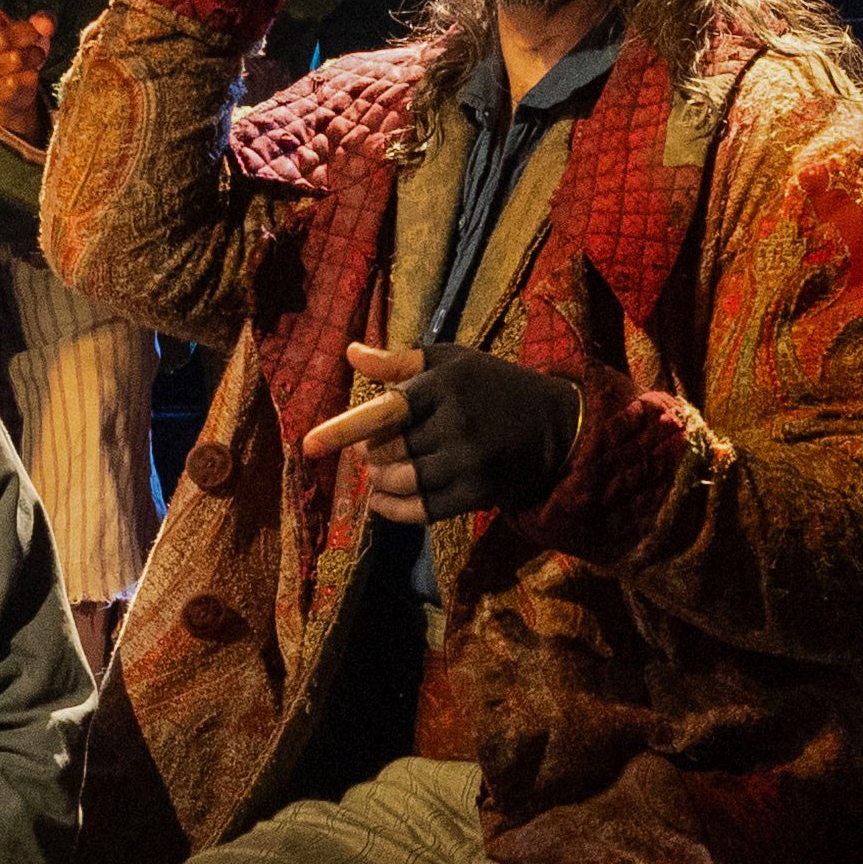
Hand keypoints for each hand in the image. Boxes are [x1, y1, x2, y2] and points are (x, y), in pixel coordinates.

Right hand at [0, 5, 55, 155]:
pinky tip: (29, 74)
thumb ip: (43, 20)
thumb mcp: (35, 29)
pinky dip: (30, 76)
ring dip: (32, 56)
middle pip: (3, 38)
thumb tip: (47, 25)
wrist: (20, 83)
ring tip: (35, 56)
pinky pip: (16, 82)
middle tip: (36, 35)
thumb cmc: (24, 47)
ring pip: (14, 59)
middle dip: (26, 35)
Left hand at [295, 341, 582, 525]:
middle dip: (371, 452)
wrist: (554, 426)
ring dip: (380, 479)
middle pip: (388, 450)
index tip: (308, 447)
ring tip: (381, 469)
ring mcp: (469, 462)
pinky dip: (393, 510)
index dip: (344, 429)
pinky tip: (380, 502)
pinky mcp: (478, 494)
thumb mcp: (452, 362)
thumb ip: (399, 362)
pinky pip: (422, 510)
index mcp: (446, 384)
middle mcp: (457, 423)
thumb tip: (350, 352)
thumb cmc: (491, 386)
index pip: (386, 410)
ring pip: (401, 481)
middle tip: (374, 448)